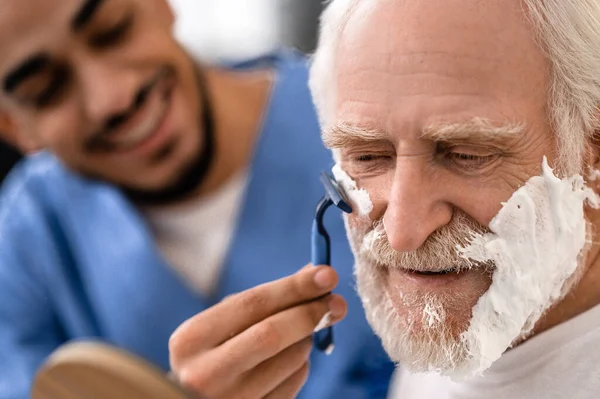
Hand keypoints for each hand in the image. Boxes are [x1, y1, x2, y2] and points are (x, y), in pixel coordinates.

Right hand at [169, 265, 346, 398]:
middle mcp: (204, 374)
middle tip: (337, 302)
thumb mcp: (219, 325)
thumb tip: (313, 275)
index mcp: (190, 340)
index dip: (294, 287)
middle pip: (272, 334)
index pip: (252, 304)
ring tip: (300, 332)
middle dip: (310, 313)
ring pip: (291, 359)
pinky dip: (301, 364)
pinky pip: (294, 383)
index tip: (327, 275)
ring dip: (306, 339)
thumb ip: (262, 301)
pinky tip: (288, 359)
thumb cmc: (209, 355)